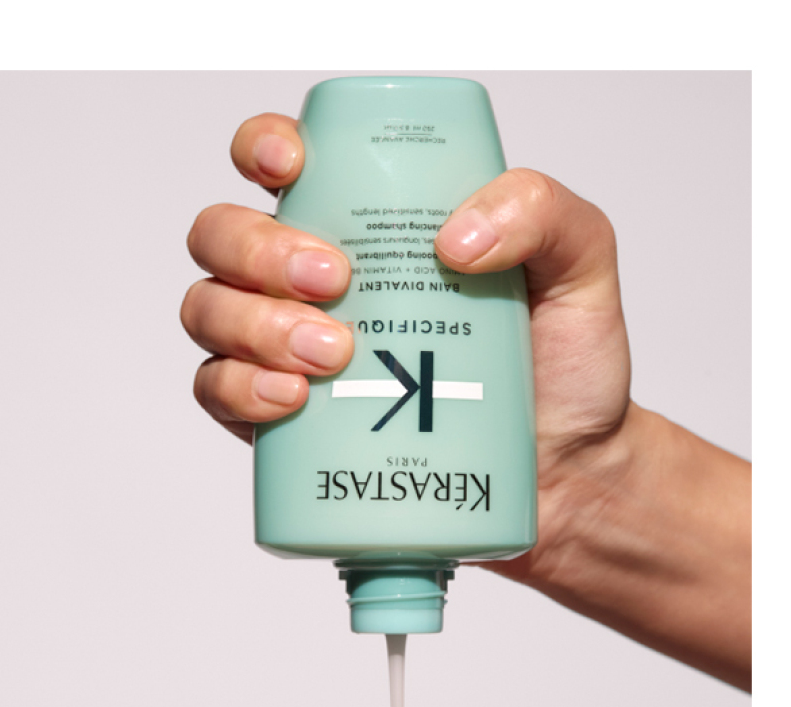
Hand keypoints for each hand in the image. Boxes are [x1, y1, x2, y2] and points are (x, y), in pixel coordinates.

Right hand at [181, 114, 750, 689]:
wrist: (561, 475)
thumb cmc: (560, 368)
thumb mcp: (580, 267)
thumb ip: (543, 213)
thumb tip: (453, 237)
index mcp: (367, 222)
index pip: (282, 160)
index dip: (263, 147)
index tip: (292, 167)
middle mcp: (309, 280)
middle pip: (224, 237)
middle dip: (261, 250)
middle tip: (336, 283)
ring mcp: (285, 349)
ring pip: (210, 311)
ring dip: (253, 323)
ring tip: (332, 355)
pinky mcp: (280, 420)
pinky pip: (217, 391)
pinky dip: (238, 389)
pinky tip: (290, 400)